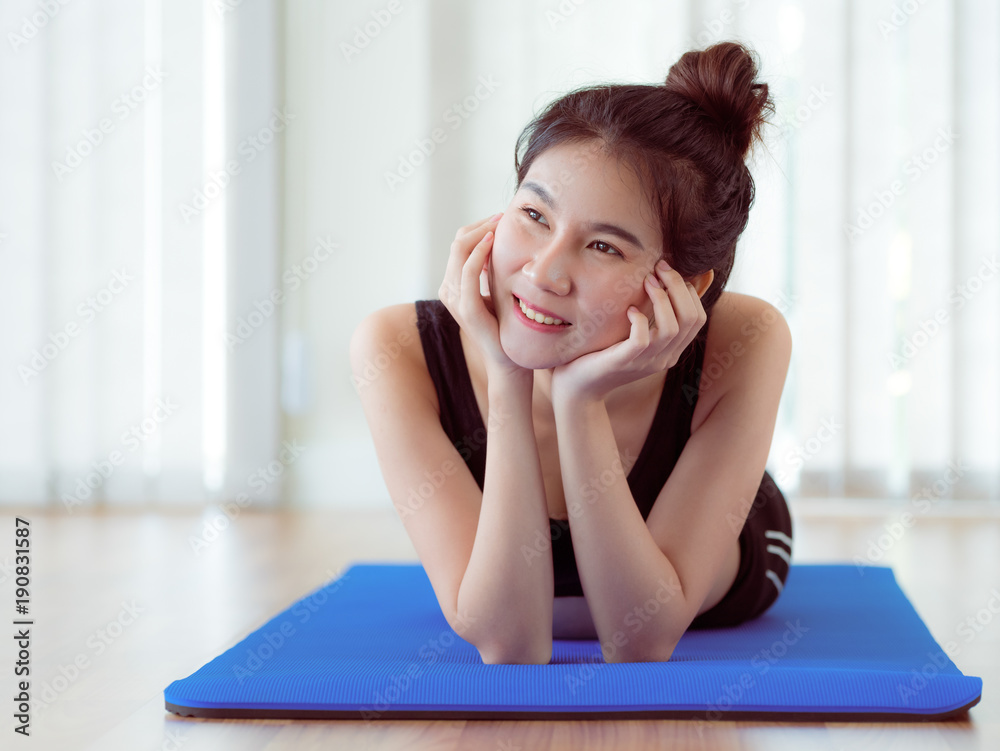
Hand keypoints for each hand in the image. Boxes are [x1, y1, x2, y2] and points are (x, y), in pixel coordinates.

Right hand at [438, 212, 527, 378]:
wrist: (506, 358)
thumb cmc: (504, 324)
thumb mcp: (495, 289)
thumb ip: (490, 269)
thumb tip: (498, 240)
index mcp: (453, 284)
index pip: (459, 244)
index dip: (477, 228)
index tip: (499, 218)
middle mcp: (448, 289)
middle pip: (457, 243)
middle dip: (480, 226)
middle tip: (501, 216)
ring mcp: (454, 298)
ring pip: (459, 252)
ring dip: (480, 234)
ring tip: (499, 224)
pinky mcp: (466, 307)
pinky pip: (468, 271)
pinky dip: (479, 253)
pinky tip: (493, 242)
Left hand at [550, 260, 707, 405]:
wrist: (579, 387)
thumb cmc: (603, 353)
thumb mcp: (634, 334)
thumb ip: (650, 316)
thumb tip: (661, 281)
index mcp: (671, 350)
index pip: (698, 318)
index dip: (688, 291)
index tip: (669, 272)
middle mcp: (665, 358)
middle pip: (690, 318)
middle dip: (678, 286)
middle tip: (660, 267)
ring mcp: (646, 363)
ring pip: (671, 328)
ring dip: (661, 298)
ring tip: (647, 281)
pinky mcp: (624, 363)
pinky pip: (642, 340)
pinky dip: (639, 320)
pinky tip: (629, 310)